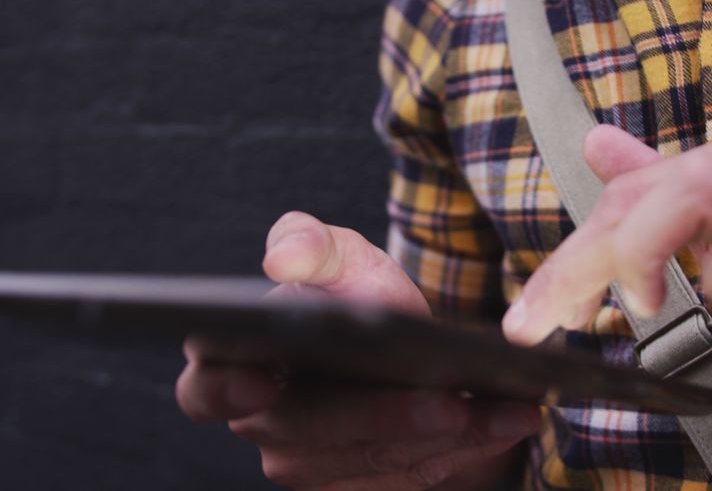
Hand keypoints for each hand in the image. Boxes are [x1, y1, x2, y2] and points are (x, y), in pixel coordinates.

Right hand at [176, 211, 539, 489]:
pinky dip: (463, 450)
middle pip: (313, 431)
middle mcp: (263, 426)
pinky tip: (504, 424)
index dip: (227, 388)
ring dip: (442, 437)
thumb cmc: (355, 299)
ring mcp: (308, 467)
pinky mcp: (358, 486)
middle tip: (448, 398)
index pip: (206, 389)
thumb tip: (281, 255)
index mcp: (233, 367)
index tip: (266, 377)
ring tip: (501, 410)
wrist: (403, 348)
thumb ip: (308, 244)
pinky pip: (408, 477)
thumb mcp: (339, 260)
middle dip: (384, 415)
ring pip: (372, 459)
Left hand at [502, 126, 711, 433]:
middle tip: (544, 321)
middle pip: (645, 190)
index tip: (533, 312)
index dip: (573, 252)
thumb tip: (597, 145)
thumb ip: (662, 197)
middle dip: (582, 260)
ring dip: (642, 255)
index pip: (629, 191)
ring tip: (632, 307)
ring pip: (692, 191)